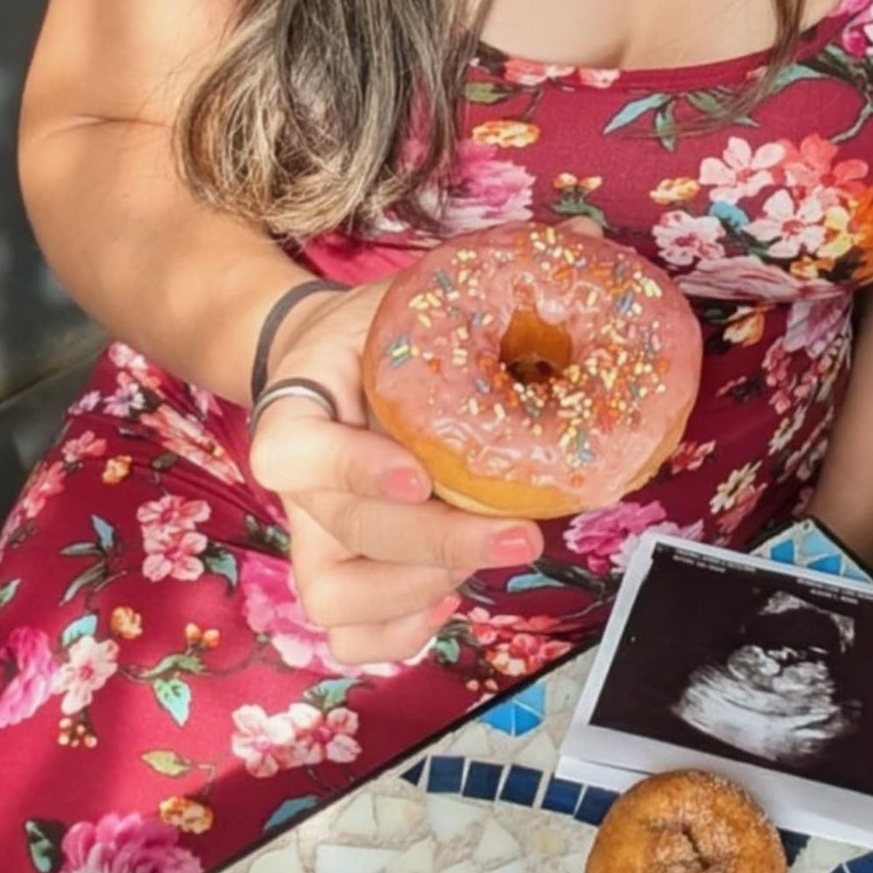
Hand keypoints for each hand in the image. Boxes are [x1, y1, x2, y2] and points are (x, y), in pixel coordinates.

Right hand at [244, 279, 542, 668]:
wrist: (323, 362)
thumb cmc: (376, 331)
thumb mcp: (406, 293)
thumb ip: (475, 276)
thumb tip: (580, 237)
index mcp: (298, 407)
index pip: (292, 452)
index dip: (351, 469)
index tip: (417, 472)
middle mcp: (299, 484)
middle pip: (346, 535)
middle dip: (438, 542)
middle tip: (521, 534)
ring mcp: (314, 533)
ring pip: (335, 599)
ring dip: (419, 592)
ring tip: (486, 558)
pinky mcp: (336, 568)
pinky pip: (347, 635)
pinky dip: (398, 634)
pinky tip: (453, 597)